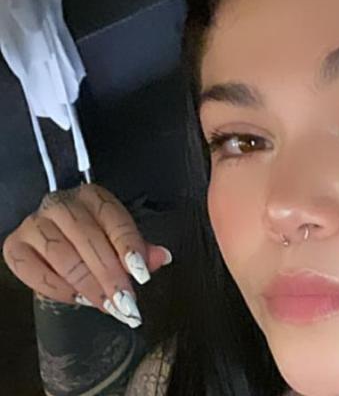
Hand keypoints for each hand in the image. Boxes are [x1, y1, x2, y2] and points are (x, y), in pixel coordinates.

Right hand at [2, 184, 171, 327]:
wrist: (52, 237)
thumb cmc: (92, 237)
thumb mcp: (118, 237)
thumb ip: (139, 249)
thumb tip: (161, 257)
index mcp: (93, 197)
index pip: (114, 219)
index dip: (129, 248)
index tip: (142, 276)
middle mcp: (61, 204)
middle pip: (87, 239)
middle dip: (110, 275)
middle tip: (126, 302)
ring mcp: (34, 224)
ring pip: (62, 256)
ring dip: (88, 286)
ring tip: (107, 305)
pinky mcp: (14, 246)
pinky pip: (35, 272)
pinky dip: (59, 290)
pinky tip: (79, 300)